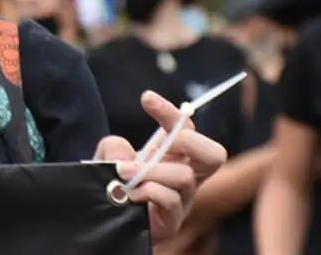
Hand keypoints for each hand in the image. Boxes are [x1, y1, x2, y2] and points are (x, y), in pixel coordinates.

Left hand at [93, 90, 226, 243]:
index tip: (147, 98)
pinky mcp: (171, 221)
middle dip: (187, 141)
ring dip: (152, 170)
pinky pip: (172, 201)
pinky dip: (150, 191)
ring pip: (185, 176)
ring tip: (124, 172)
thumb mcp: (106, 159)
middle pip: (214, 154)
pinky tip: (131, 194)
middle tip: (156, 145)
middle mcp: (185, 175)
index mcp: (174, 155)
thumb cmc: (113, 185)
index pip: (185, 128)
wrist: (106, 220)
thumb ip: (112, 148)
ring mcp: (181, 200)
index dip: (171, 112)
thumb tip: (124, 154)